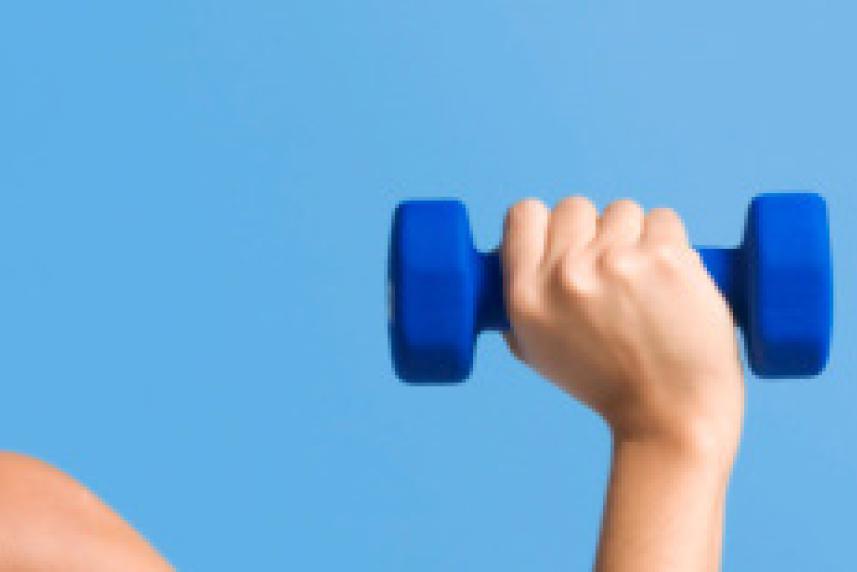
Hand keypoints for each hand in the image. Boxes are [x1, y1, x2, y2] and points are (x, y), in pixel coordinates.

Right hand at [501, 196, 743, 463]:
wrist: (670, 416)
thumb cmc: (607, 386)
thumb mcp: (538, 351)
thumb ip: (523, 300)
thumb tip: (517, 255)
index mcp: (527, 295)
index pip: (523, 214)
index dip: (545, 223)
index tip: (563, 240)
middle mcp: (566, 274)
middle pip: (574, 207)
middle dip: (594, 231)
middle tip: (611, 270)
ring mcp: (617, 262)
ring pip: (622, 211)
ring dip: (634, 236)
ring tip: (645, 282)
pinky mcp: (667, 257)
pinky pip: (664, 219)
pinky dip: (670, 243)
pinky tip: (671, 279)